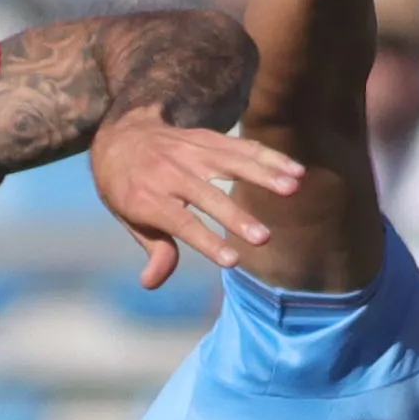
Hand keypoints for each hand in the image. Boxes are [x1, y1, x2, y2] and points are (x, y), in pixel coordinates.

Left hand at [88, 106, 306, 288]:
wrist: (123, 137)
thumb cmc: (130, 190)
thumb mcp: (132, 222)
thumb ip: (155, 250)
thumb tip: (152, 283)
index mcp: (147, 198)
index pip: (181, 223)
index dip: (206, 241)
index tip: (232, 261)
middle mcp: (169, 172)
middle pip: (208, 195)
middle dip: (236, 217)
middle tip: (264, 238)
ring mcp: (190, 151)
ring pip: (230, 162)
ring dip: (264, 174)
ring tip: (293, 188)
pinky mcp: (207, 137)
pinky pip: (241, 146)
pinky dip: (269, 156)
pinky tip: (295, 170)